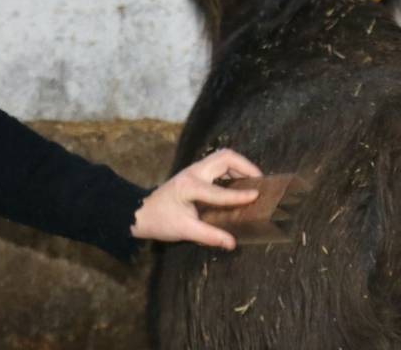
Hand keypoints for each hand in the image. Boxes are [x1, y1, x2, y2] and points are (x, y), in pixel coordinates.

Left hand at [130, 148, 262, 250]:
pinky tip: (239, 183)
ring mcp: (193, 170)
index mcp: (190, 187)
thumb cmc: (160, 221)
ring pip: (222, 157)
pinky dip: (232, 169)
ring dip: (240, 166)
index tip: (256, 196)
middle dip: (246, 166)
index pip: (220, 191)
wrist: (140, 212)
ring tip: (253, 181)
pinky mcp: (195, 172)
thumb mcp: (184, 230)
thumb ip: (209, 236)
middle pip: (225, 157)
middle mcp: (193, 173)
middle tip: (260, 181)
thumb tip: (232, 243)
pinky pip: (218, 164)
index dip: (239, 195)